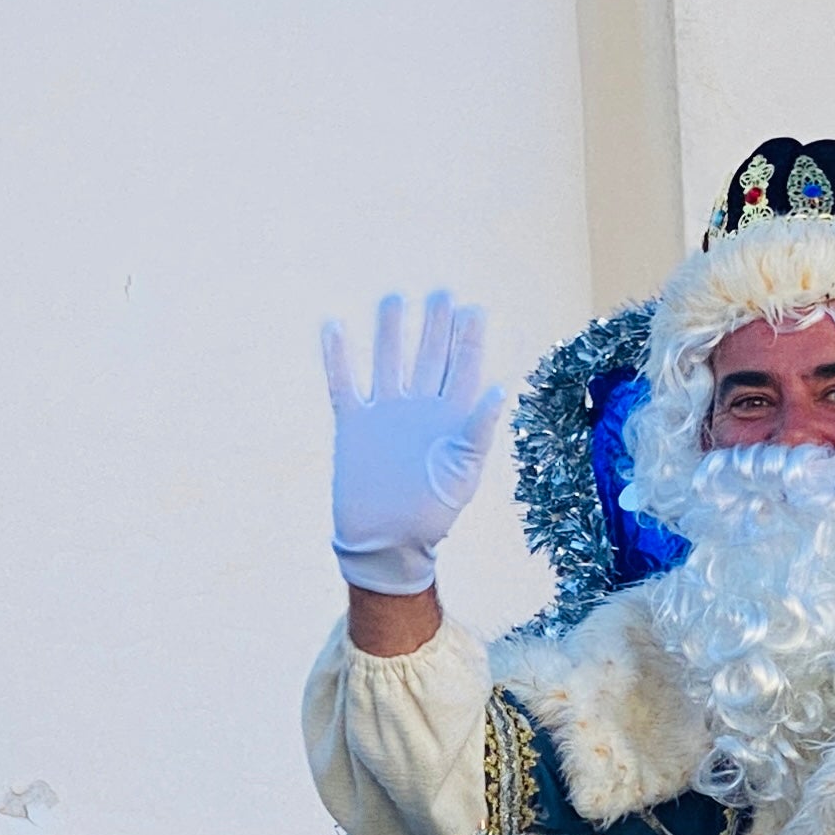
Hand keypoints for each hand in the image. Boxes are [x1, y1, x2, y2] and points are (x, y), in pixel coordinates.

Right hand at [321, 291, 503, 598]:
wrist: (386, 543)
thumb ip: (478, 429)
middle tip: (440, 292)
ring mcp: (386, 415)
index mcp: (451, 418)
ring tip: (393, 298)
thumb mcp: (463, 472)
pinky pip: (344, 384)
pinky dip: (338, 358)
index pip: (463, 368)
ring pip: (388, 361)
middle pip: (428, 356)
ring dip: (390, 332)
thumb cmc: (431, 514)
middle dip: (434, 325)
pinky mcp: (355, 425)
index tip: (474, 308)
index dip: (468, 339)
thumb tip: (499, 386)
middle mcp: (419, 409)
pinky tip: (334, 326)